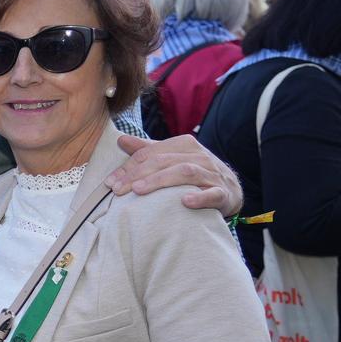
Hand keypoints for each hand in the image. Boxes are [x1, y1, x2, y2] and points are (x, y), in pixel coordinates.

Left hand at [108, 134, 241, 214]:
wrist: (230, 189)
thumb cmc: (195, 173)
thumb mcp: (172, 158)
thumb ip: (148, 150)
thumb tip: (121, 139)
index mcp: (184, 145)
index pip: (151, 153)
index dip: (128, 167)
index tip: (110, 182)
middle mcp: (199, 156)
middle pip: (164, 161)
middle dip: (138, 175)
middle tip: (118, 190)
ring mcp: (212, 174)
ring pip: (185, 172)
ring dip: (160, 181)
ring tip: (139, 191)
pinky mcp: (223, 193)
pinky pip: (212, 194)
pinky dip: (199, 197)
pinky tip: (185, 201)